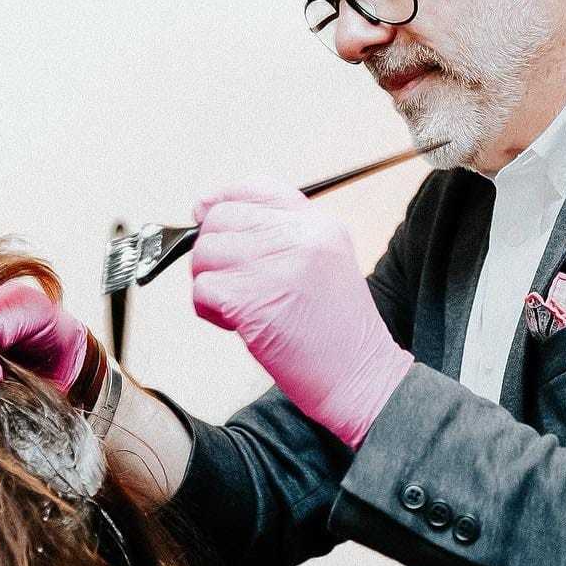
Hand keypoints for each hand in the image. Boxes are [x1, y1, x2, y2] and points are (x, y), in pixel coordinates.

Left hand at [191, 176, 412, 448]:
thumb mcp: (324, 265)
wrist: (362, 378)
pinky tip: (238, 326)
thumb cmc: (336, 332)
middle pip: (221, 220)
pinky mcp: (255, 299)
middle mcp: (302, 236)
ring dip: (211, 284)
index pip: (258, 188)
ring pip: (205, 254)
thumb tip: (209, 214)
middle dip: (214, 254)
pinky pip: (203, 291)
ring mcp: (279, 265)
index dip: (223, 198)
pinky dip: (210, 312)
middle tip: (235, 284)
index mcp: (320, 225)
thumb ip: (280, 237)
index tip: (205, 213)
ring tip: (242, 308)